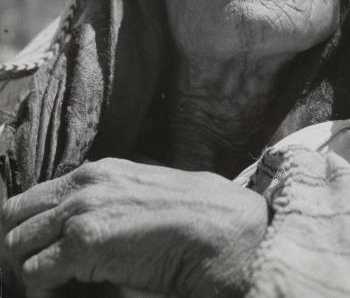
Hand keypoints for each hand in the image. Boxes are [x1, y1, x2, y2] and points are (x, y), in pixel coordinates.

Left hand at [1, 158, 267, 295]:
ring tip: (55, 283)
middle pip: (14, 217)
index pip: (33, 198)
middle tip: (41, 272)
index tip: (40, 252)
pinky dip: (43, 288)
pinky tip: (69, 290)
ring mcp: (81, 211)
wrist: (220, 227)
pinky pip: (34, 274)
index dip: (30, 229)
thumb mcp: (142, 194)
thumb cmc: (191, 216)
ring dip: (30, 268)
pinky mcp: (84, 241)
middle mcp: (84, 185)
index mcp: (98, 173)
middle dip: (19, 247)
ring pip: (16, 246)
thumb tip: (77, 230)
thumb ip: (108, 201)